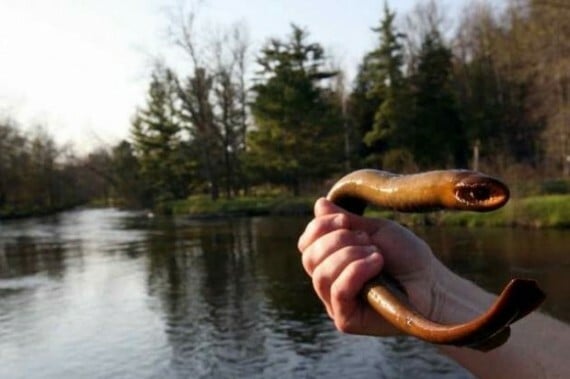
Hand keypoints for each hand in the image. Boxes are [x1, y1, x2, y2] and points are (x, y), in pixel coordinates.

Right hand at [297, 198, 444, 335]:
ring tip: (377, 255)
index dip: (318, 227)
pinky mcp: (346, 320)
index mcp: (331, 261)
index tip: (345, 220)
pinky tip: (376, 264)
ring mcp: (335, 303)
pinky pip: (337, 292)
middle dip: (337, 240)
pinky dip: (355, 272)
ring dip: (349, 256)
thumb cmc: (406, 257)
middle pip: (309, 257)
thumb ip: (345, 221)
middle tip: (367, 240)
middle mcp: (329, 283)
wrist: (432, 285)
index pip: (306, 244)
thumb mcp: (374, 231)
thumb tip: (319, 204)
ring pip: (321, 274)